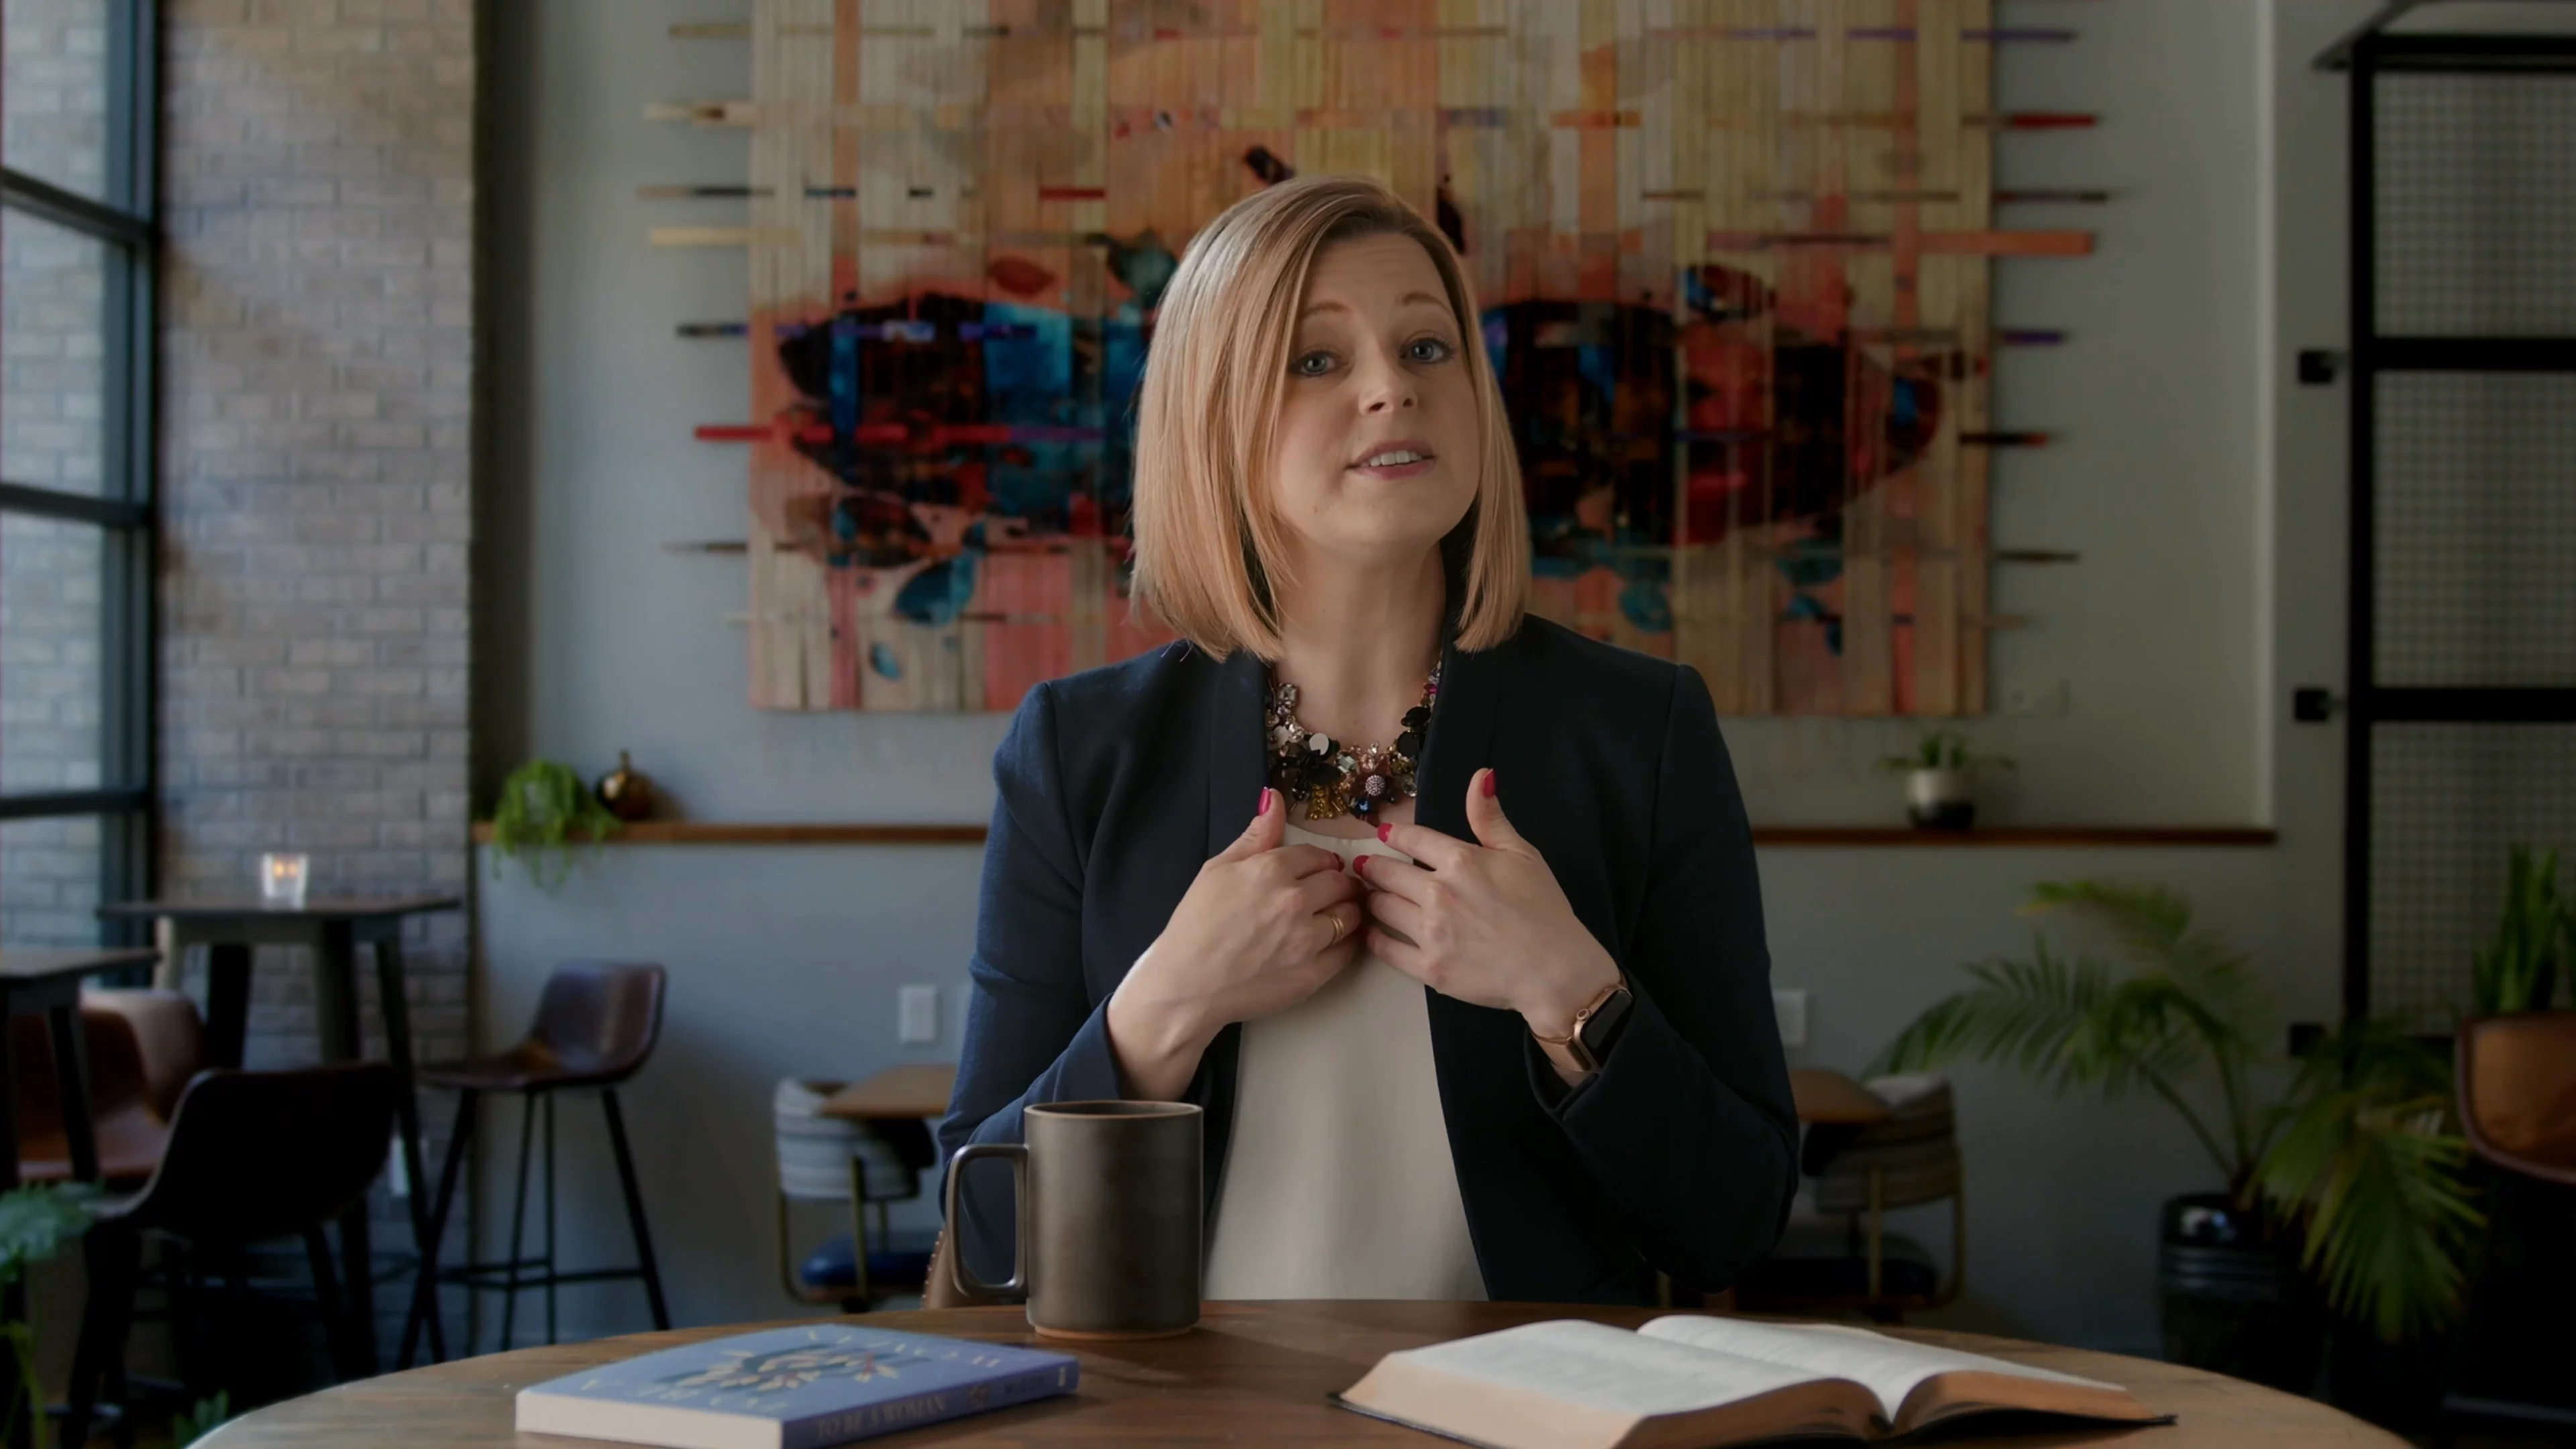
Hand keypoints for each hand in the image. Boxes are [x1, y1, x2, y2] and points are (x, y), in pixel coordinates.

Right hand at [1107, 787, 1365, 1097]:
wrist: (1186, 985)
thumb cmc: (1195, 924)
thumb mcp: (1217, 869)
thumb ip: (1255, 836)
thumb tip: (1274, 797)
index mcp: (1271, 870)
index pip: (1318, 856)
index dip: (1320, 862)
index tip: (1319, 871)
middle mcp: (1295, 901)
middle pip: (1342, 882)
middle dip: (1340, 884)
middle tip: (1331, 892)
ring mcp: (1307, 940)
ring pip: (1352, 915)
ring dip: (1347, 912)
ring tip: (1332, 917)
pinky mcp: (1313, 974)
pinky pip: (1349, 951)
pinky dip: (1347, 943)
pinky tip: (1332, 942)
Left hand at [1360, 768, 1620, 1045]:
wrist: (1556, 971)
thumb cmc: (1544, 910)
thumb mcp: (1522, 854)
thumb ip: (1490, 817)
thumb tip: (1480, 776)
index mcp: (1460, 860)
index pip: (1411, 839)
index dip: (1392, 835)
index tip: (1383, 836)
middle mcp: (1438, 893)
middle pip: (1385, 873)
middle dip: (1373, 868)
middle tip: (1364, 869)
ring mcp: (1431, 933)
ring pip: (1380, 908)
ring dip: (1371, 900)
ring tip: (1368, 898)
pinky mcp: (1428, 969)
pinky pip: (1385, 949)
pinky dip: (1374, 937)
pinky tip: (1372, 932)